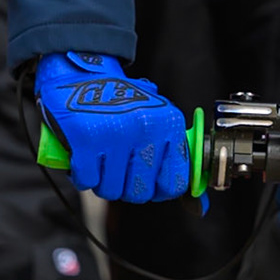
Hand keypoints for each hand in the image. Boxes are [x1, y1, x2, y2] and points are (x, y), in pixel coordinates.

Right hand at [34, 51, 189, 200]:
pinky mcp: (87, 140)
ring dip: (103, 182)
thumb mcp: (156, 118)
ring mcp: (116, 134)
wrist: (81, 74)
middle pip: (140, 192)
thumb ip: (173, 155)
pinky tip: (84, 157)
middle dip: (126, 187)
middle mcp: (146, 128)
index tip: (149, 184)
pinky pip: (87, 181)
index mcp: (169, 124)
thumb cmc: (120, 102)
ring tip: (101, 159)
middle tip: (118, 168)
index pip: (175, 182)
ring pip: (111, 190)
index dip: (159, 190)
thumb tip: (198, 206)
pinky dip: (82, 176)